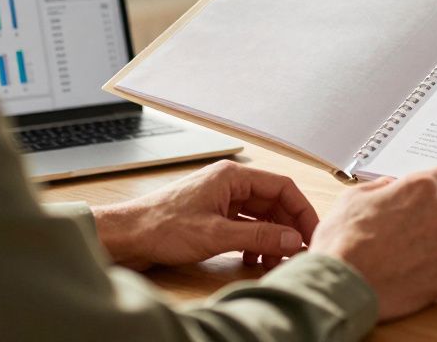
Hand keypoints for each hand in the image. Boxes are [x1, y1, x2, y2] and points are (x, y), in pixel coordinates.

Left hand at [92, 160, 317, 270]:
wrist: (126, 237)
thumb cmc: (160, 227)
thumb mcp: (216, 234)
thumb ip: (258, 236)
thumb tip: (292, 239)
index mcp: (232, 176)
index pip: (282, 187)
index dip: (301, 210)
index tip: (311, 233)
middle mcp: (229, 184)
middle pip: (273, 203)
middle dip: (286, 228)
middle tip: (296, 251)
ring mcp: (220, 200)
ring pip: (259, 217)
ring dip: (270, 238)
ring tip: (273, 259)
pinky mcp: (211, 217)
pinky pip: (244, 227)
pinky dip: (253, 242)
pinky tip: (252, 259)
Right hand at [310, 167, 436, 320]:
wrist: (343, 286)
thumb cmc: (344, 240)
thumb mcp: (353, 198)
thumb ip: (380, 187)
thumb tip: (390, 187)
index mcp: (421, 189)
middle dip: (432, 218)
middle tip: (404, 231)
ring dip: (431, 248)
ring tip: (399, 258)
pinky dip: (429, 273)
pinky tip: (403, 275)